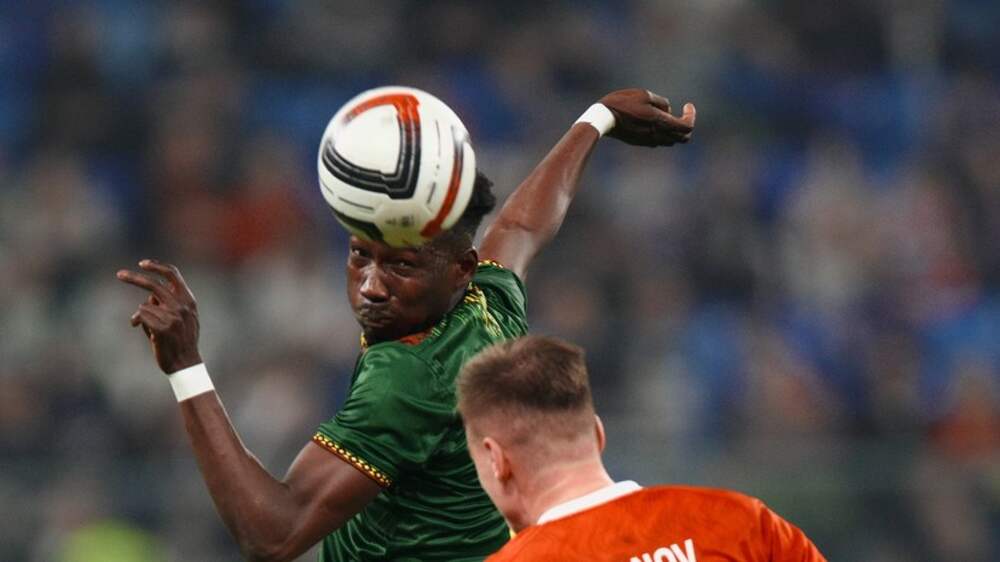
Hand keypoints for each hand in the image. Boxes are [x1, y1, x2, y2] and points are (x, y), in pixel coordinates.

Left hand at [117, 259, 202, 373]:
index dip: (157, 267)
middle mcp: (181, 306)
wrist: (186, 363)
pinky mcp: (162, 329)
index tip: (142, 264)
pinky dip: (138, 322)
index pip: (173, 275)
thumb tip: (148, 297)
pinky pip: (141, 316)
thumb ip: (169, 303)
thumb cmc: (181, 340)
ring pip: (144, 304)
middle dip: (134, 278)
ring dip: (141, 315)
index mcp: (189, 300)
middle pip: (153, 285)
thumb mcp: (183, 317)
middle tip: (119, 274)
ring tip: (144, 326)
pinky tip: (147, 335)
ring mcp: (172, 317)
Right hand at [599, 88, 695, 146]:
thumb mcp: (644, 95)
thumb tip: (668, 109)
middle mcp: (657, 135)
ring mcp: (648, 141)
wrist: (602, 119)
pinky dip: (663, 132)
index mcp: (660, 122)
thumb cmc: (622, 104)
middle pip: (682, 138)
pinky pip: (659, 140)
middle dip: (686, 125)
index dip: (691, 116)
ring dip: (673, 129)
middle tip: (683, 112)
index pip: (687, 127)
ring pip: (671, 140)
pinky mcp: (640, 142)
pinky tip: (653, 120)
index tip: (687, 105)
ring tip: (664, 113)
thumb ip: (661, 102)